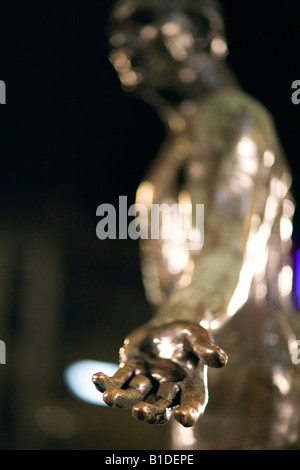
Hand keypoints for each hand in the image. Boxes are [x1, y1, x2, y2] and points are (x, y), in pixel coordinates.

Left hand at [92, 320, 227, 426]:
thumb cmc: (187, 334)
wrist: (168, 326)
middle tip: (140, 411)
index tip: (184, 418)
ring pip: (134, 396)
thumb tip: (221, 360)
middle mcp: (167, 390)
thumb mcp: (198, 336)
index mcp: (189, 386)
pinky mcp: (130, 371)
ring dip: (121, 399)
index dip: (189, 412)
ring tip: (109, 398)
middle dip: (149, 411)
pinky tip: (96, 379)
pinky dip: (106, 382)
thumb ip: (206, 348)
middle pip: (159, 407)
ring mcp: (146, 382)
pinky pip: (118, 379)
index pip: (192, 404)